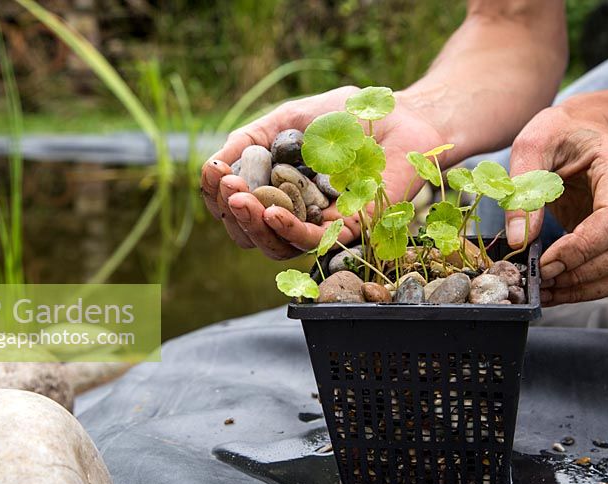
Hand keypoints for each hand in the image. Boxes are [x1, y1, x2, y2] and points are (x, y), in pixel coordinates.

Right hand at [201, 86, 449, 258]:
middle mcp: (295, 214)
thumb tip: (211, 167)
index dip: (218, 197)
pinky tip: (270, 212)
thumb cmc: (344, 116)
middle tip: (228, 188)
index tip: (214, 174)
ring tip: (241, 199)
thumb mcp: (285, 121)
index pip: (237, 209)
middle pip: (251, 234)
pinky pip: (311, 240)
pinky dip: (287, 229)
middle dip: (232, 214)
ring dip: (252, 225)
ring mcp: (321, 225)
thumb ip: (248, 141)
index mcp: (276, 191)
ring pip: (275, 246)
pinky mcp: (348, 229)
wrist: (396, 115)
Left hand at [506, 101, 607, 304]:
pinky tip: (556, 288)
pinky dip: (588, 288)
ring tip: (545, 290)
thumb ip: (524, 188)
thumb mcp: (532, 144)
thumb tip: (519, 240)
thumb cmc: (559, 132)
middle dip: (580, 273)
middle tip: (539, 279)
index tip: (546, 263)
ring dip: (586, 288)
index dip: (582, 248)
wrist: (584, 129)